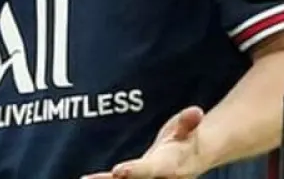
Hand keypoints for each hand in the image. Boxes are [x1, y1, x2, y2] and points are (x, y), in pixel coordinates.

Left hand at [82, 106, 207, 178]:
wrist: (191, 160)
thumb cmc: (186, 140)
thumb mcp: (187, 129)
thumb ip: (188, 122)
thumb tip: (196, 111)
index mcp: (168, 167)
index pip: (149, 170)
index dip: (134, 171)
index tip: (118, 171)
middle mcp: (158, 178)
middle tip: (93, 178)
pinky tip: (87, 178)